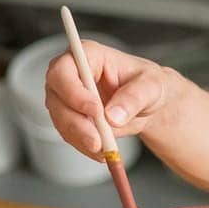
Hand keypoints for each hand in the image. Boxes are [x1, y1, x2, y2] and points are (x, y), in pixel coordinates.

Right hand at [44, 41, 171, 159]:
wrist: (148, 104)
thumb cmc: (148, 85)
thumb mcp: (151, 87)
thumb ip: (133, 98)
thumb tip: (113, 117)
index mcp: (88, 55)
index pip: (65, 70)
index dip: (74, 92)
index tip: (95, 111)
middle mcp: (69, 74)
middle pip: (57, 98)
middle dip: (76, 123)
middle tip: (97, 141)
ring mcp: (65, 96)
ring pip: (60, 119)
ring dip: (80, 138)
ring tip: (105, 150)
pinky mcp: (68, 117)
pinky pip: (69, 134)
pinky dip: (84, 146)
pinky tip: (102, 152)